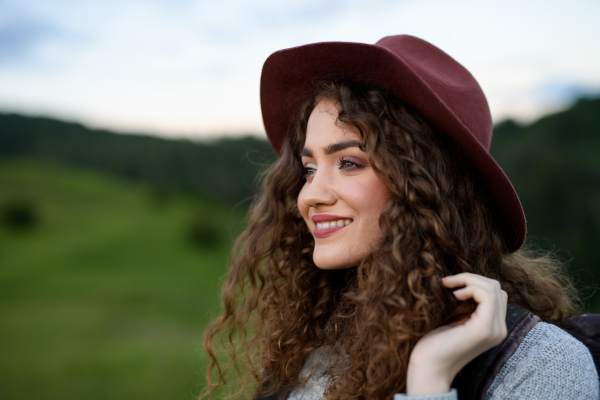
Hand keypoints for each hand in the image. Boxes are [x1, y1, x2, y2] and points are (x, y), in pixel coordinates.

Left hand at [406, 273, 507, 395]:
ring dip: (469, 280)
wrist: (429, 366)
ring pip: (493, 289)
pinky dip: (471, 288)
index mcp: (494, 326)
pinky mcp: (484, 329)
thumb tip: (465, 282)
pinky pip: (488, 297)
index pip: (496, 293)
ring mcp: (495, 330)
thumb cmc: (436, 343)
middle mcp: (500, 329)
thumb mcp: (456, 319)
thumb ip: (468, 306)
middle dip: (472, 278)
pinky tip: (455, 295)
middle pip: (496, 288)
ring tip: (450, 286)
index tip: (450, 283)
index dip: (474, 281)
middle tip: (448, 282)